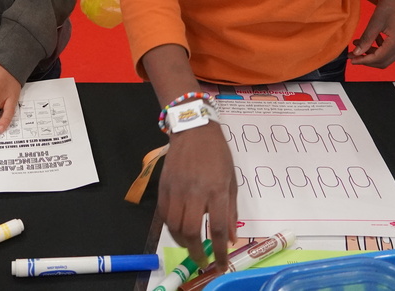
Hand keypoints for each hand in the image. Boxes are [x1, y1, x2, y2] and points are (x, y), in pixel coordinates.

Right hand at [158, 122, 237, 268]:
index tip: (221, 264)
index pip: (216, 228)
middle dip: (196, 252)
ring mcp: (176, 189)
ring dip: (183, 242)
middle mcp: (195, 192)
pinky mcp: (163, 187)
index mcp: (216, 190)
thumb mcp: (231, 181)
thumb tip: (230, 238)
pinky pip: (164, 215)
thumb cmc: (217, 155)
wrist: (193, 131)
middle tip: (202, 260)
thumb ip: (230, 211)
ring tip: (191, 246)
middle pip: (191, 231)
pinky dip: (171, 228)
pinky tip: (179, 230)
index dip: (219, 251)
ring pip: (174, 226)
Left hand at [350, 0, 394, 68]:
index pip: (379, 59)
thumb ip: (367, 39)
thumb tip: (356, 53)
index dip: (363, 61)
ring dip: (373, 53)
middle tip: (352, 55)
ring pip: (388, 56)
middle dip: (367, 60)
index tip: (351, 60)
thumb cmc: (391, 3)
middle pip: (384, 61)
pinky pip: (393, 50)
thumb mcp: (376, 21)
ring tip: (358, 45)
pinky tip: (372, 39)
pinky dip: (381, 48)